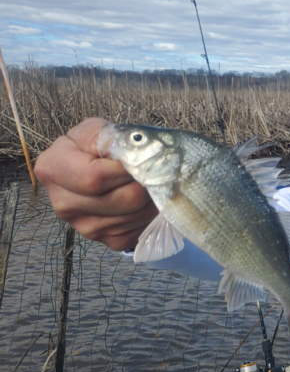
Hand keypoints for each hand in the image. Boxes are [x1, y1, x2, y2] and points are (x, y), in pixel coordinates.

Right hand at [34, 118, 157, 250]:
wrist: (95, 170)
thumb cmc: (95, 148)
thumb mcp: (94, 131)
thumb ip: (105, 137)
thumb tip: (126, 152)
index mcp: (53, 168)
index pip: (96, 176)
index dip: (125, 169)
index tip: (139, 159)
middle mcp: (62, 202)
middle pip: (122, 199)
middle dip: (146, 184)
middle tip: (153, 172)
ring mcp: (82, 226)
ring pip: (135, 216)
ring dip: (152, 200)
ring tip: (150, 185)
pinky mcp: (103, 240)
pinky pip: (137, 231)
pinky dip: (149, 216)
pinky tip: (145, 202)